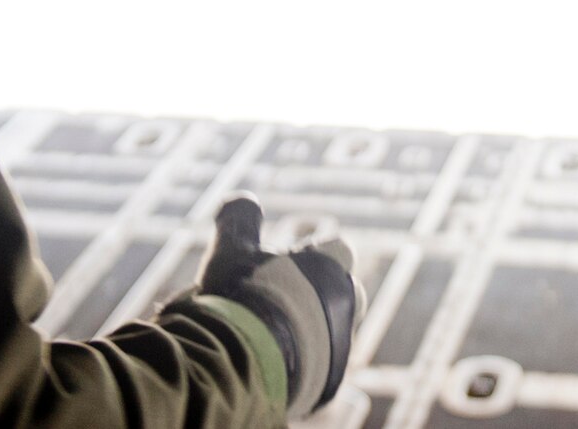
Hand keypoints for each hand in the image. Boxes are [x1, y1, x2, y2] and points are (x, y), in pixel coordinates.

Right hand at [195, 195, 360, 418]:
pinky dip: (305, 362)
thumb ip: (239, 219)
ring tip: (277, 334)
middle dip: (322, 294)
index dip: (315, 253)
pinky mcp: (328, 380)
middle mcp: (344, 303)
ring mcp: (340, 343)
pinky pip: (322, 366)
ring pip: (334, 330)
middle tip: (287, 300)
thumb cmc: (243, 298)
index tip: (291, 260)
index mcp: (328, 267)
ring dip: (313, 329)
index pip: (338, 250)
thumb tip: (243, 199)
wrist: (248, 363)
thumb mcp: (233, 249)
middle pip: (344, 292)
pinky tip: (276, 361)